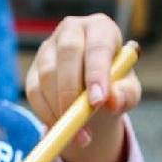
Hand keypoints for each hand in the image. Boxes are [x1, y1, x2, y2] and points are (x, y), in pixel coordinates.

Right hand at [25, 13, 140, 161]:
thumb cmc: (115, 85)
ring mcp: (49, 47)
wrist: (94, 91)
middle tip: (81, 119)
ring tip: (80, 134)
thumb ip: (125, 94)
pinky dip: (47, 114)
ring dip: (60, 108)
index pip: (98, 46)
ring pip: (47, 75)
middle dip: (73, 90)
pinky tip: (63, 128)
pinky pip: (34, 92)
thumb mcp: (127, 91)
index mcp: (100, 28)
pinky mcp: (34, 68)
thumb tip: (112, 100)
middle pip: (67, 54)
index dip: (96, 73)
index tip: (98, 101)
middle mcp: (72, 30)